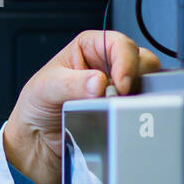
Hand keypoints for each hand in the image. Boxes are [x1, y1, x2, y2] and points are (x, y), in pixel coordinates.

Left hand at [3, 30, 161, 183]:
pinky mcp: (122, 108)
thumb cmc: (37, 105)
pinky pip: (140, 106)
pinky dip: (136, 111)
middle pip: (140, 59)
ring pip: (145, 82)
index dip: (124, 61)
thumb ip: (71, 84)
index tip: (120, 84)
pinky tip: (122, 117)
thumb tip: (98, 82)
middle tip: (120, 97)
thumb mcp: (46, 89)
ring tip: (117, 108)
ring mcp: (117, 87)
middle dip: (135, 77)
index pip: (118, 43)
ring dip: (137, 95)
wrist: (39, 139)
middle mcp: (106, 64)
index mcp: (88, 47)